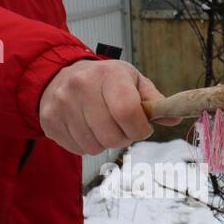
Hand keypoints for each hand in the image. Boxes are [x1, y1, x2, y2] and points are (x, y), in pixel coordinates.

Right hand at [39, 59, 179, 155]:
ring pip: (95, 146)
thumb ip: (155, 101)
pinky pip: (78, 149)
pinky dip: (87, 144)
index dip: (140, 129)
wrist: (59, 74)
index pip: (128, 112)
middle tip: (121, 126)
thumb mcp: (133, 81)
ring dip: (105, 142)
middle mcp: (81, 86)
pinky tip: (87, 127)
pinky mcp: (49, 120)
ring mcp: (61, 104)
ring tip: (103, 125)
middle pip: (112, 136)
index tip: (142, 127)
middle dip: (124, 137)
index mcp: (108, 75)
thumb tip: (174, 118)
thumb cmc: (105, 81)